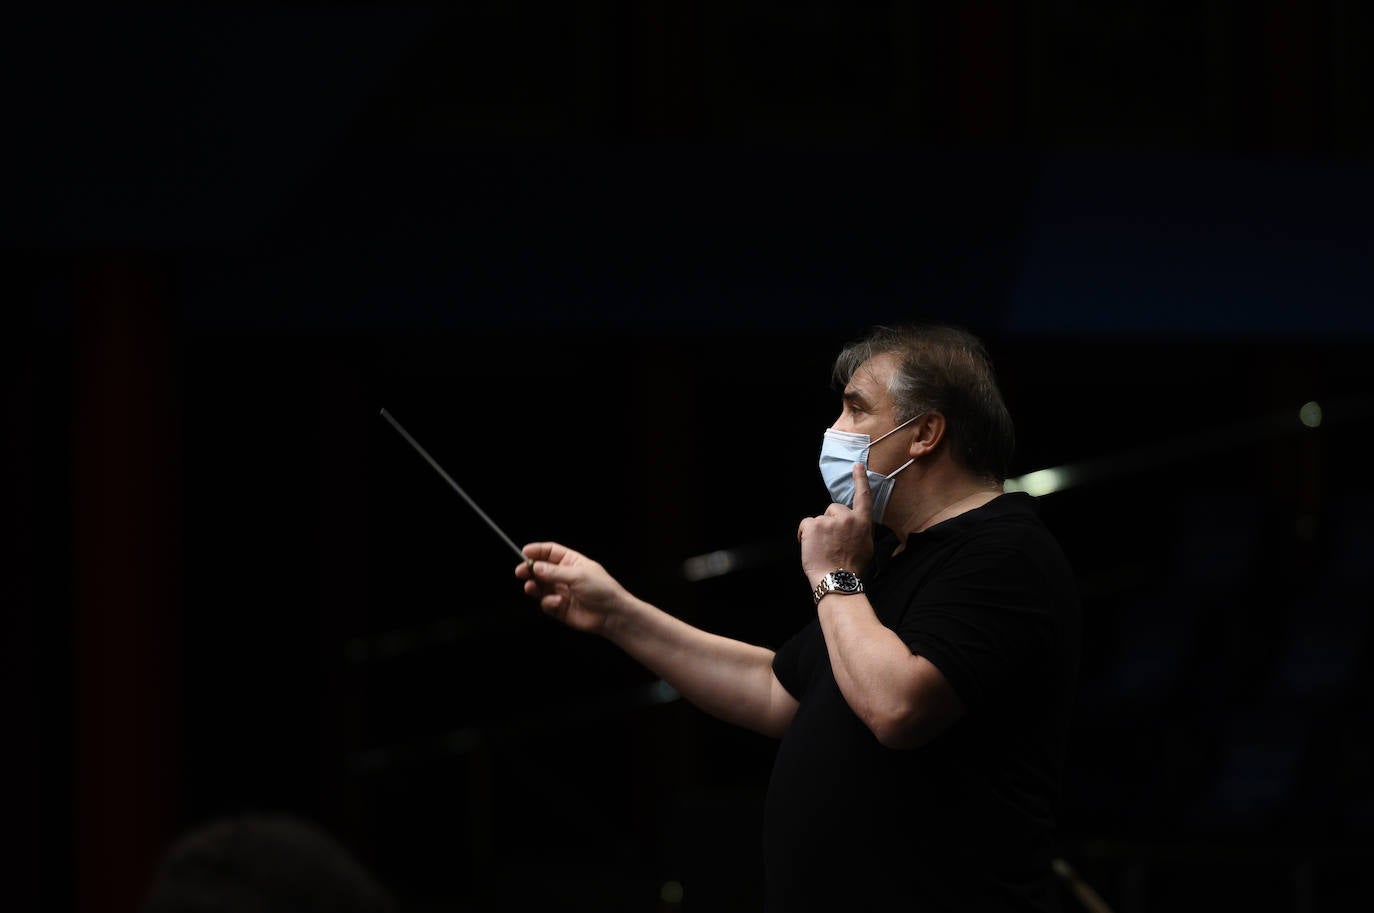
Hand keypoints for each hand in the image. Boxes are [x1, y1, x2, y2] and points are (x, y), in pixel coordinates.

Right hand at [514, 541, 630, 634]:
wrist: (611, 615)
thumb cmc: (602, 590)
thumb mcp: (578, 575)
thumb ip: (554, 572)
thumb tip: (535, 566)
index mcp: (572, 562)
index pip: (550, 552)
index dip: (537, 551)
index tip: (524, 552)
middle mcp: (564, 575)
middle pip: (541, 569)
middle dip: (530, 569)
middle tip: (520, 572)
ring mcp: (561, 592)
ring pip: (540, 587)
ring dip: (534, 586)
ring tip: (531, 587)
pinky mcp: (559, 608)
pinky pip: (546, 603)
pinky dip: (548, 602)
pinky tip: (557, 602)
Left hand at [797, 462, 874, 587]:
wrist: (838, 580)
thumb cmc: (852, 568)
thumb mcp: (867, 546)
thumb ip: (861, 530)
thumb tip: (855, 526)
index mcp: (862, 522)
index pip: (863, 496)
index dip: (860, 479)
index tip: (857, 466)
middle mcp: (847, 517)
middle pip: (833, 509)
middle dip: (830, 522)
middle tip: (831, 542)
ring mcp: (829, 520)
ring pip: (819, 519)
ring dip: (818, 531)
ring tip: (822, 549)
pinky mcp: (813, 525)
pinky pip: (806, 524)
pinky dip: (804, 535)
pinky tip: (811, 547)